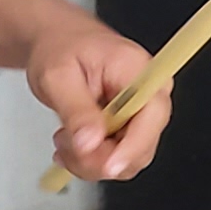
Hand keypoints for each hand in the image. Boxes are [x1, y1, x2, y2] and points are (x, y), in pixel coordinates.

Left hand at [25, 19, 166, 182]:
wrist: (61, 44)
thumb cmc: (62, 49)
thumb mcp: (58, 77)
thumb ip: (76, 110)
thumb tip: (90, 142)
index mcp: (143, 73)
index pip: (152, 116)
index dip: (132, 146)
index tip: (106, 166)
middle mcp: (152, 96)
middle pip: (141, 147)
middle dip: (99, 156)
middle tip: (66, 144)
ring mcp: (144, 115)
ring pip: (128, 160)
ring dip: (90, 160)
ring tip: (66, 137)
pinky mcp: (133, 129)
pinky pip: (118, 158)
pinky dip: (91, 160)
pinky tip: (74, 142)